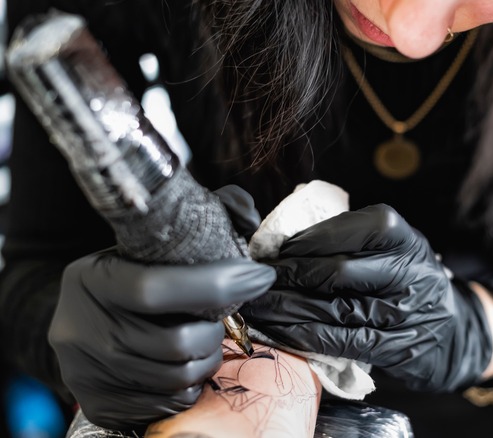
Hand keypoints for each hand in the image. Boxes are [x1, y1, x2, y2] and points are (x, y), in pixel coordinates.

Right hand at [48, 186, 273, 430]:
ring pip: (177, 377)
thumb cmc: (127, 276)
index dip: (218, 284)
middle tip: (222, 319)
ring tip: (206, 340)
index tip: (258, 276)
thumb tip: (249, 216)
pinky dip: (190, 385)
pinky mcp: (99, 403)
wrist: (77, 322)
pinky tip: (186, 365)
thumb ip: (196, 222)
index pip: (157, 287)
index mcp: (92, 278)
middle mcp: (81, 329)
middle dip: (216, 330)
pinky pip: (169, 403)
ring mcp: (87, 372)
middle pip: (175, 342)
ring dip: (208, 358)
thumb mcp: (144, 246)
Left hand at [241, 204, 492, 391]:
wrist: (447, 327)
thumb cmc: (404, 276)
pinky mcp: (392, 349)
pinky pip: (338, 342)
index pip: (351, 231)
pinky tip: (278, 330)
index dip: (307, 240)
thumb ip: (349, 237)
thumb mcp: (390, 245)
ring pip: (333, 310)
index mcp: (404, 238)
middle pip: (338, 272)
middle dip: (289, 275)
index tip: (276, 248)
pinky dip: (302, 336)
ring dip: (286, 308)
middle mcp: (408, 273)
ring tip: (257, 304)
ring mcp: (403, 315)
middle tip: (257, 278)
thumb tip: (279, 239)